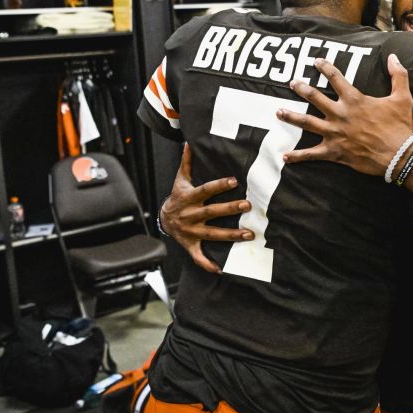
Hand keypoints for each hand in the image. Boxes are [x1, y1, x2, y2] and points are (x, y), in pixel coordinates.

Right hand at [160, 144, 251, 273]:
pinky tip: (220, 269)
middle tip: (248, 205)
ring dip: (230, 236)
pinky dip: (207, 264)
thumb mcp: (180, 180)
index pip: (205, 191)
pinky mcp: (191, 245)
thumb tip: (189, 143)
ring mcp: (191, 232)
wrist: (163, 219)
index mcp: (189, 198)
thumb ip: (187, 162)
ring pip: (212, 234)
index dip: (218, 186)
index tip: (234, 181)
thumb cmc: (178, 197)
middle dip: (230, 209)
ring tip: (249, 234)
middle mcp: (190, 215)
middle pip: (212, 212)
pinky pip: (198, 256)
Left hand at [276, 55, 412, 175]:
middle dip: (301, 88)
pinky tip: (285, 156)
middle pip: (314, 97)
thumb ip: (398, 74)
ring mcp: (334, 133)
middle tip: (292, 84)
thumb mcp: (402, 96)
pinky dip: (298, 156)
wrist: (399, 155)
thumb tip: (393, 56)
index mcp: (354, 99)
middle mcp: (340, 114)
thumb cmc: (400, 126)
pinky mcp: (334, 152)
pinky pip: (312, 154)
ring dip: (291, 116)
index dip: (325, 67)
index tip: (316, 61)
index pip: (336, 77)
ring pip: (307, 122)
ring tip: (278, 112)